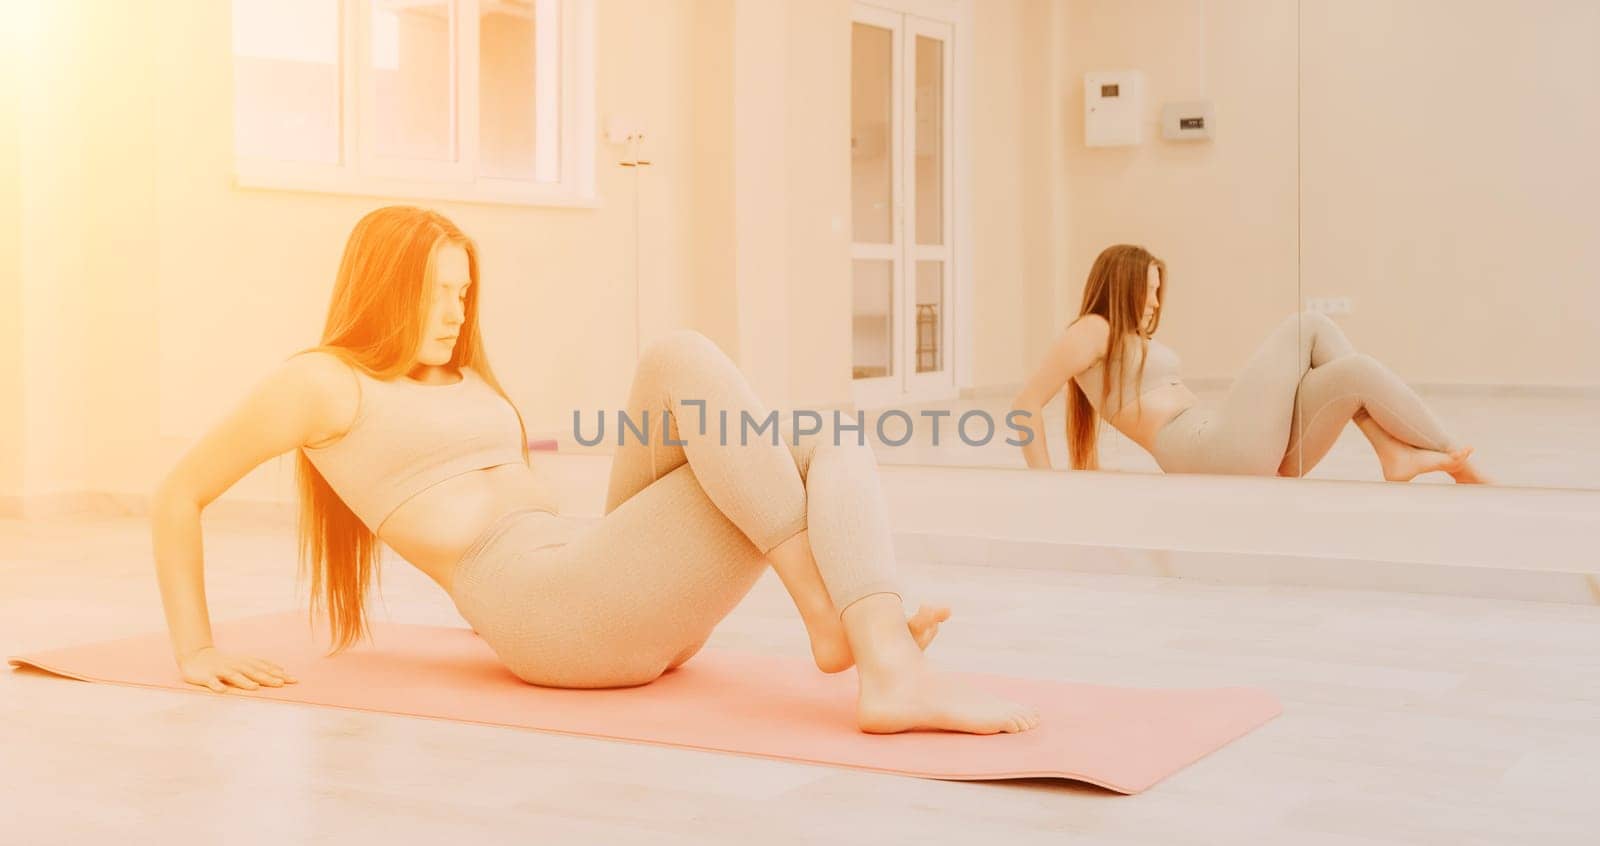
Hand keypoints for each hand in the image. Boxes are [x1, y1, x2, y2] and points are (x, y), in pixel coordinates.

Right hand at [178, 646, 297, 692]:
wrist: (196, 656)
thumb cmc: (225, 663)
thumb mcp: (244, 663)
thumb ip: (261, 667)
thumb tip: (282, 670)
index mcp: (245, 663)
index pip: (264, 668)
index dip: (278, 674)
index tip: (293, 680)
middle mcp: (235, 666)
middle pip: (253, 672)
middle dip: (267, 678)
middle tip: (281, 683)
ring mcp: (221, 671)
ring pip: (234, 676)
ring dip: (244, 681)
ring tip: (255, 687)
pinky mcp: (206, 676)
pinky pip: (212, 682)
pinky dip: (217, 685)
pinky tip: (222, 690)